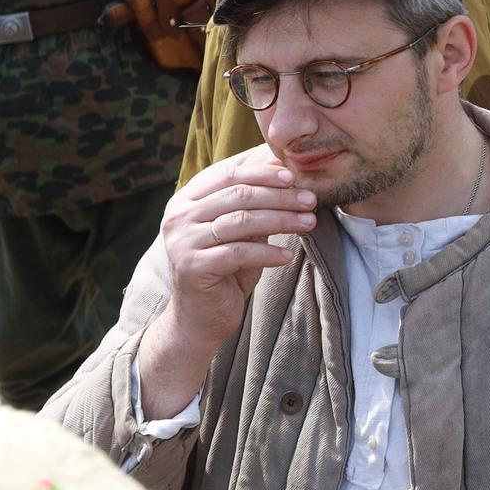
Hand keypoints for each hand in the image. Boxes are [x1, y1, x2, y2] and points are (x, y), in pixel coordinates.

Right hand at [137, 154, 312, 416]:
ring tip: (309, 222)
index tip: (294, 176)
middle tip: (311, 199)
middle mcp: (178, 217)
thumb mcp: (241, 230)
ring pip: (241, 220)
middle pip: (239, 195)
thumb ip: (255, 204)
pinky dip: (268, 252)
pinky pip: (239, 252)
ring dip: (282, 219)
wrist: (201, 316)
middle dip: (280, 196)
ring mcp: (182, 241)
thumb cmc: (226, 267)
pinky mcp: (192, 267)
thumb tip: (289, 173)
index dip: (264, 173)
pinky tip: (287, 255)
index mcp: (186, 200)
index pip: (229, 174)